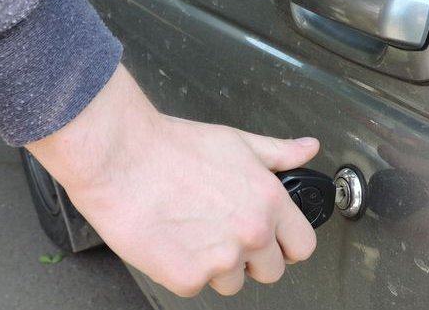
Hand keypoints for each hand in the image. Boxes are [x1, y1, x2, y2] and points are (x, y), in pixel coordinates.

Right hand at [26, 65, 318, 296]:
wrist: (121, 158)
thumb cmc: (172, 148)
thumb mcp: (237, 142)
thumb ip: (279, 152)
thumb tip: (306, 149)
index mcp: (269, 202)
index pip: (303, 245)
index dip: (287, 243)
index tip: (275, 241)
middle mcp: (252, 234)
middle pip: (271, 270)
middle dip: (252, 257)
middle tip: (224, 233)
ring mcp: (221, 260)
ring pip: (232, 282)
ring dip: (217, 266)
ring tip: (194, 233)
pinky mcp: (187, 278)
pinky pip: (194, 286)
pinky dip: (183, 270)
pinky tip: (173, 241)